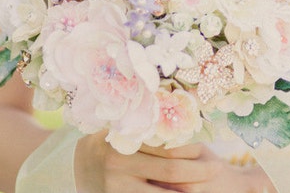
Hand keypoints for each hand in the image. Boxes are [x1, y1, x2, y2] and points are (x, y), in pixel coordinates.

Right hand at [74, 133, 274, 192]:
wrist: (72, 168)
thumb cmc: (103, 143)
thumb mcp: (116, 128)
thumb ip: (141, 124)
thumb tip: (178, 105)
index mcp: (124, 139)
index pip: (165, 146)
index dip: (190, 150)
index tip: (206, 150)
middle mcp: (120, 164)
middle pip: (170, 170)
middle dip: (197, 172)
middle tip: (217, 168)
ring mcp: (118, 188)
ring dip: (186, 191)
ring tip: (203, 188)